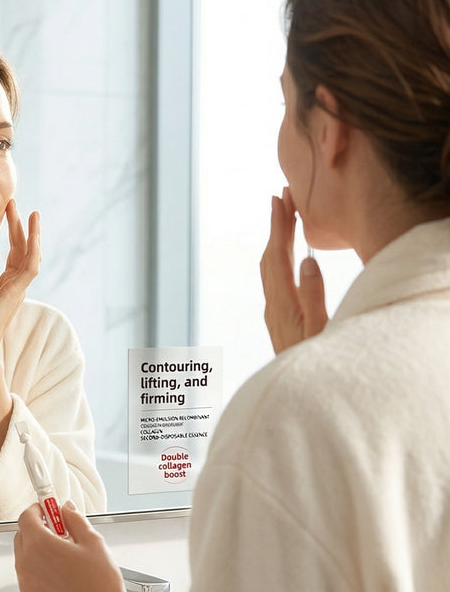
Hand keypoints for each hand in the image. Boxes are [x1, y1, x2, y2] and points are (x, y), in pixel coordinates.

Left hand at [0, 199, 39, 358]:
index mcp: (7, 285)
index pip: (14, 254)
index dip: (12, 233)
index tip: (8, 213)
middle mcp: (16, 285)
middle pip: (22, 249)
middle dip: (19, 226)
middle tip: (13, 203)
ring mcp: (18, 288)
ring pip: (31, 254)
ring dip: (31, 232)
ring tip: (31, 212)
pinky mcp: (17, 291)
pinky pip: (31, 264)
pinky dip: (34, 246)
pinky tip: (32, 229)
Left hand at [14, 501, 132, 591]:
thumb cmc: (101, 585)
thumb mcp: (93, 542)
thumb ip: (74, 519)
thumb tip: (65, 509)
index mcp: (40, 545)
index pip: (26, 517)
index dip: (37, 510)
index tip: (48, 510)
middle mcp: (27, 564)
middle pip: (22, 536)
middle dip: (38, 530)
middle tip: (60, 533)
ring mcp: (26, 585)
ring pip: (24, 558)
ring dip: (37, 552)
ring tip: (63, 558)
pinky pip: (28, 579)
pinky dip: (39, 573)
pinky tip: (60, 577)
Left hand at [260, 187, 327, 353]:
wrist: (302, 395)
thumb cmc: (316, 365)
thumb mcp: (321, 330)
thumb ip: (313, 296)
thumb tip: (305, 261)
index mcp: (283, 305)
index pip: (278, 256)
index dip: (279, 226)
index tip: (280, 199)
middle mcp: (274, 306)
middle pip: (270, 257)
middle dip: (276, 225)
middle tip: (282, 196)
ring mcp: (275, 313)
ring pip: (270, 268)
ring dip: (276, 239)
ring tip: (283, 216)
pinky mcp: (280, 320)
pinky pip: (275, 279)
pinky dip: (279, 258)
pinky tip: (286, 255)